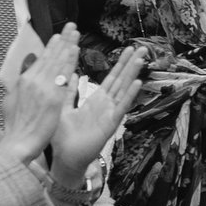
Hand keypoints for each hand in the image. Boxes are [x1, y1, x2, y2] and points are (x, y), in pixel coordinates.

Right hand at [0, 24, 80, 164]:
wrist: (18, 142)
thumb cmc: (15, 126)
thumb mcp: (11, 101)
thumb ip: (19, 87)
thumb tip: (22, 77)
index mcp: (23, 81)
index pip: (40, 60)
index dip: (50, 48)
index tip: (57, 37)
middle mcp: (33, 80)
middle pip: (50, 56)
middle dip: (61, 40)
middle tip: (71, 27)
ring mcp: (43, 88)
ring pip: (58, 61)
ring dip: (68, 45)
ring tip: (76, 33)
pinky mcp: (54, 97)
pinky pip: (64, 75)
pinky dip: (69, 61)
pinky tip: (75, 50)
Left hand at [52, 42, 149, 196]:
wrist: (64, 158)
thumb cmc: (64, 137)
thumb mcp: (63, 107)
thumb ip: (69, 91)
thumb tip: (71, 73)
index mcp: (96, 101)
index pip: (111, 78)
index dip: (120, 64)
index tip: (128, 49)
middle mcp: (106, 106)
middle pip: (121, 81)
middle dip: (130, 64)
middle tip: (142, 48)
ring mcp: (110, 114)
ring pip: (123, 90)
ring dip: (132, 74)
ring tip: (141, 59)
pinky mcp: (110, 124)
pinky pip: (121, 107)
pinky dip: (129, 95)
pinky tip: (137, 83)